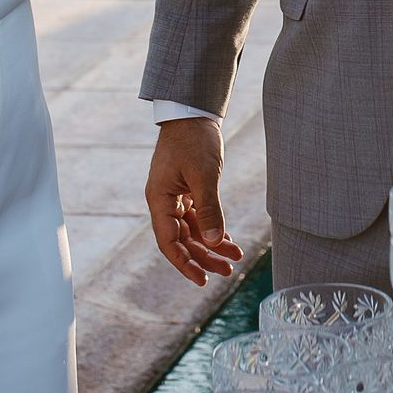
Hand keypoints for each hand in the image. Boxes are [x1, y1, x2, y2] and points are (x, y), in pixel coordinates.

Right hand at [145, 117, 243, 285]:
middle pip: (182, 240)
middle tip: (226, 271)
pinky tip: (228, 240)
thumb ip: (209, 210)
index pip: (169, 242)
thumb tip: (214, 243)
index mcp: (159, 199)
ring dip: (211, 244)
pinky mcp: (186, 190)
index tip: (202, 280)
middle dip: (204, 257)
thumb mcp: (204, 176)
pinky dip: (212, 229)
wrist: (193, 112)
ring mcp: (174, 196)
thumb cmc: (194, 140)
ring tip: (234, 258)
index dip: (184, 263)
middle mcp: (163, 201)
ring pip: (191, 230)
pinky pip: (197, 217)